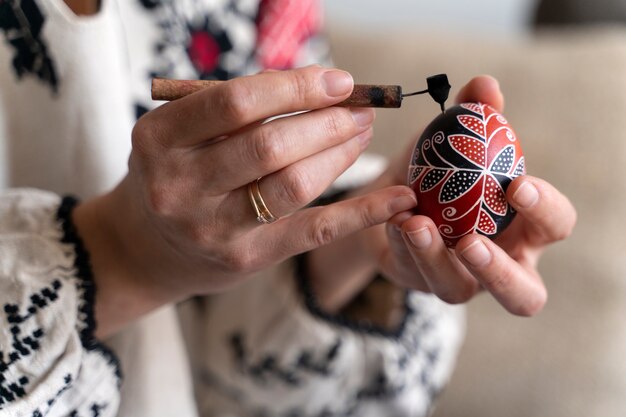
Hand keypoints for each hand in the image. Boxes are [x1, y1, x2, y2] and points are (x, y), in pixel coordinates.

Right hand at [74, 66, 417, 336]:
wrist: (151, 245)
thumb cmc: (177, 171)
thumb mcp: (182, 130)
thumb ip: (237, 105)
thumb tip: (320, 85)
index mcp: (158, 138)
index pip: (236, 103)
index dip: (295, 87)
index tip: (340, 81)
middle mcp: (179, 186)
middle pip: (269, 145)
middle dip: (327, 121)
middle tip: (361, 109)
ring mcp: (212, 228)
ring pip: (293, 184)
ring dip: (340, 153)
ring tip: (363, 133)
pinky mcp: (247, 258)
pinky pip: (313, 230)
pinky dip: (362, 214)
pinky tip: (398, 199)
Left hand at [376, 76, 576, 315]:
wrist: (394, 196)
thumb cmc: (443, 171)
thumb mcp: (457, 139)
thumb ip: (475, 114)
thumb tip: (485, 86)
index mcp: (524, 227)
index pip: (556, 226)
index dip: (545, 210)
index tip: (517, 184)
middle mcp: (499, 262)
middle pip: (523, 294)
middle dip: (499, 272)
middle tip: (472, 241)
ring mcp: (459, 279)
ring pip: (457, 290)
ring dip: (434, 258)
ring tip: (415, 222)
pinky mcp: (420, 281)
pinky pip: (412, 271)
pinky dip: (401, 242)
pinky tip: (392, 217)